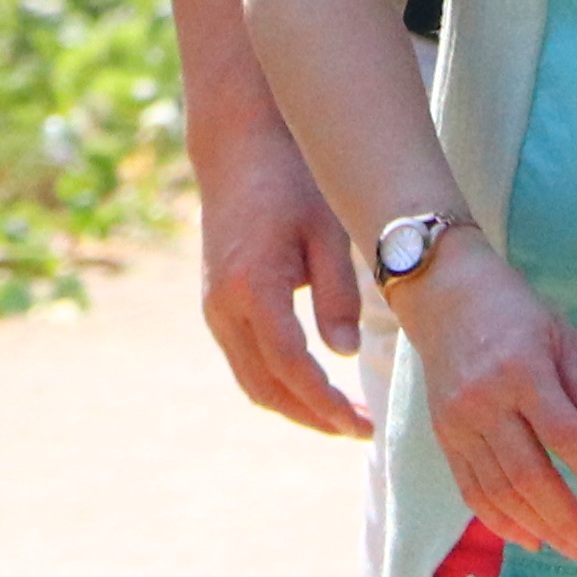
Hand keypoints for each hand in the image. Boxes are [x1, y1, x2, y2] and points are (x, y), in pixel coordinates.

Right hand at [193, 125, 371, 437]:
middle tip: (361, 428)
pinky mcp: (216, 304)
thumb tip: (345, 355)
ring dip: (295, 406)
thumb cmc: (292, 180)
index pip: (290, 366)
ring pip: (251, 381)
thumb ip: (338, 295)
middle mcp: (223, 305)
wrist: (239, 148)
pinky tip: (314, 385)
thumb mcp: (328, 231)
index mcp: (252, 286)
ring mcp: (214, 307)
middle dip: (313, 417)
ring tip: (343, 417)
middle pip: (265, 387)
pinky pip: (245, 362)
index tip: (363, 424)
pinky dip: (278, 385)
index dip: (326, 403)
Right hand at [403, 233, 576, 557]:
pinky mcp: (443, 435)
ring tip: (570, 549)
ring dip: (537, 527)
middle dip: (566, 518)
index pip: (563, 435)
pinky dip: (498, 519)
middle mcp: (486, 401)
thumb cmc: (510, 307)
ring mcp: (459, 422)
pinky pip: (470, 488)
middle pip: (528, 475)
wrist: (441, 292)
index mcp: (522, 370)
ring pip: (499, 490)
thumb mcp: (558, 331)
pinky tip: (528, 537)